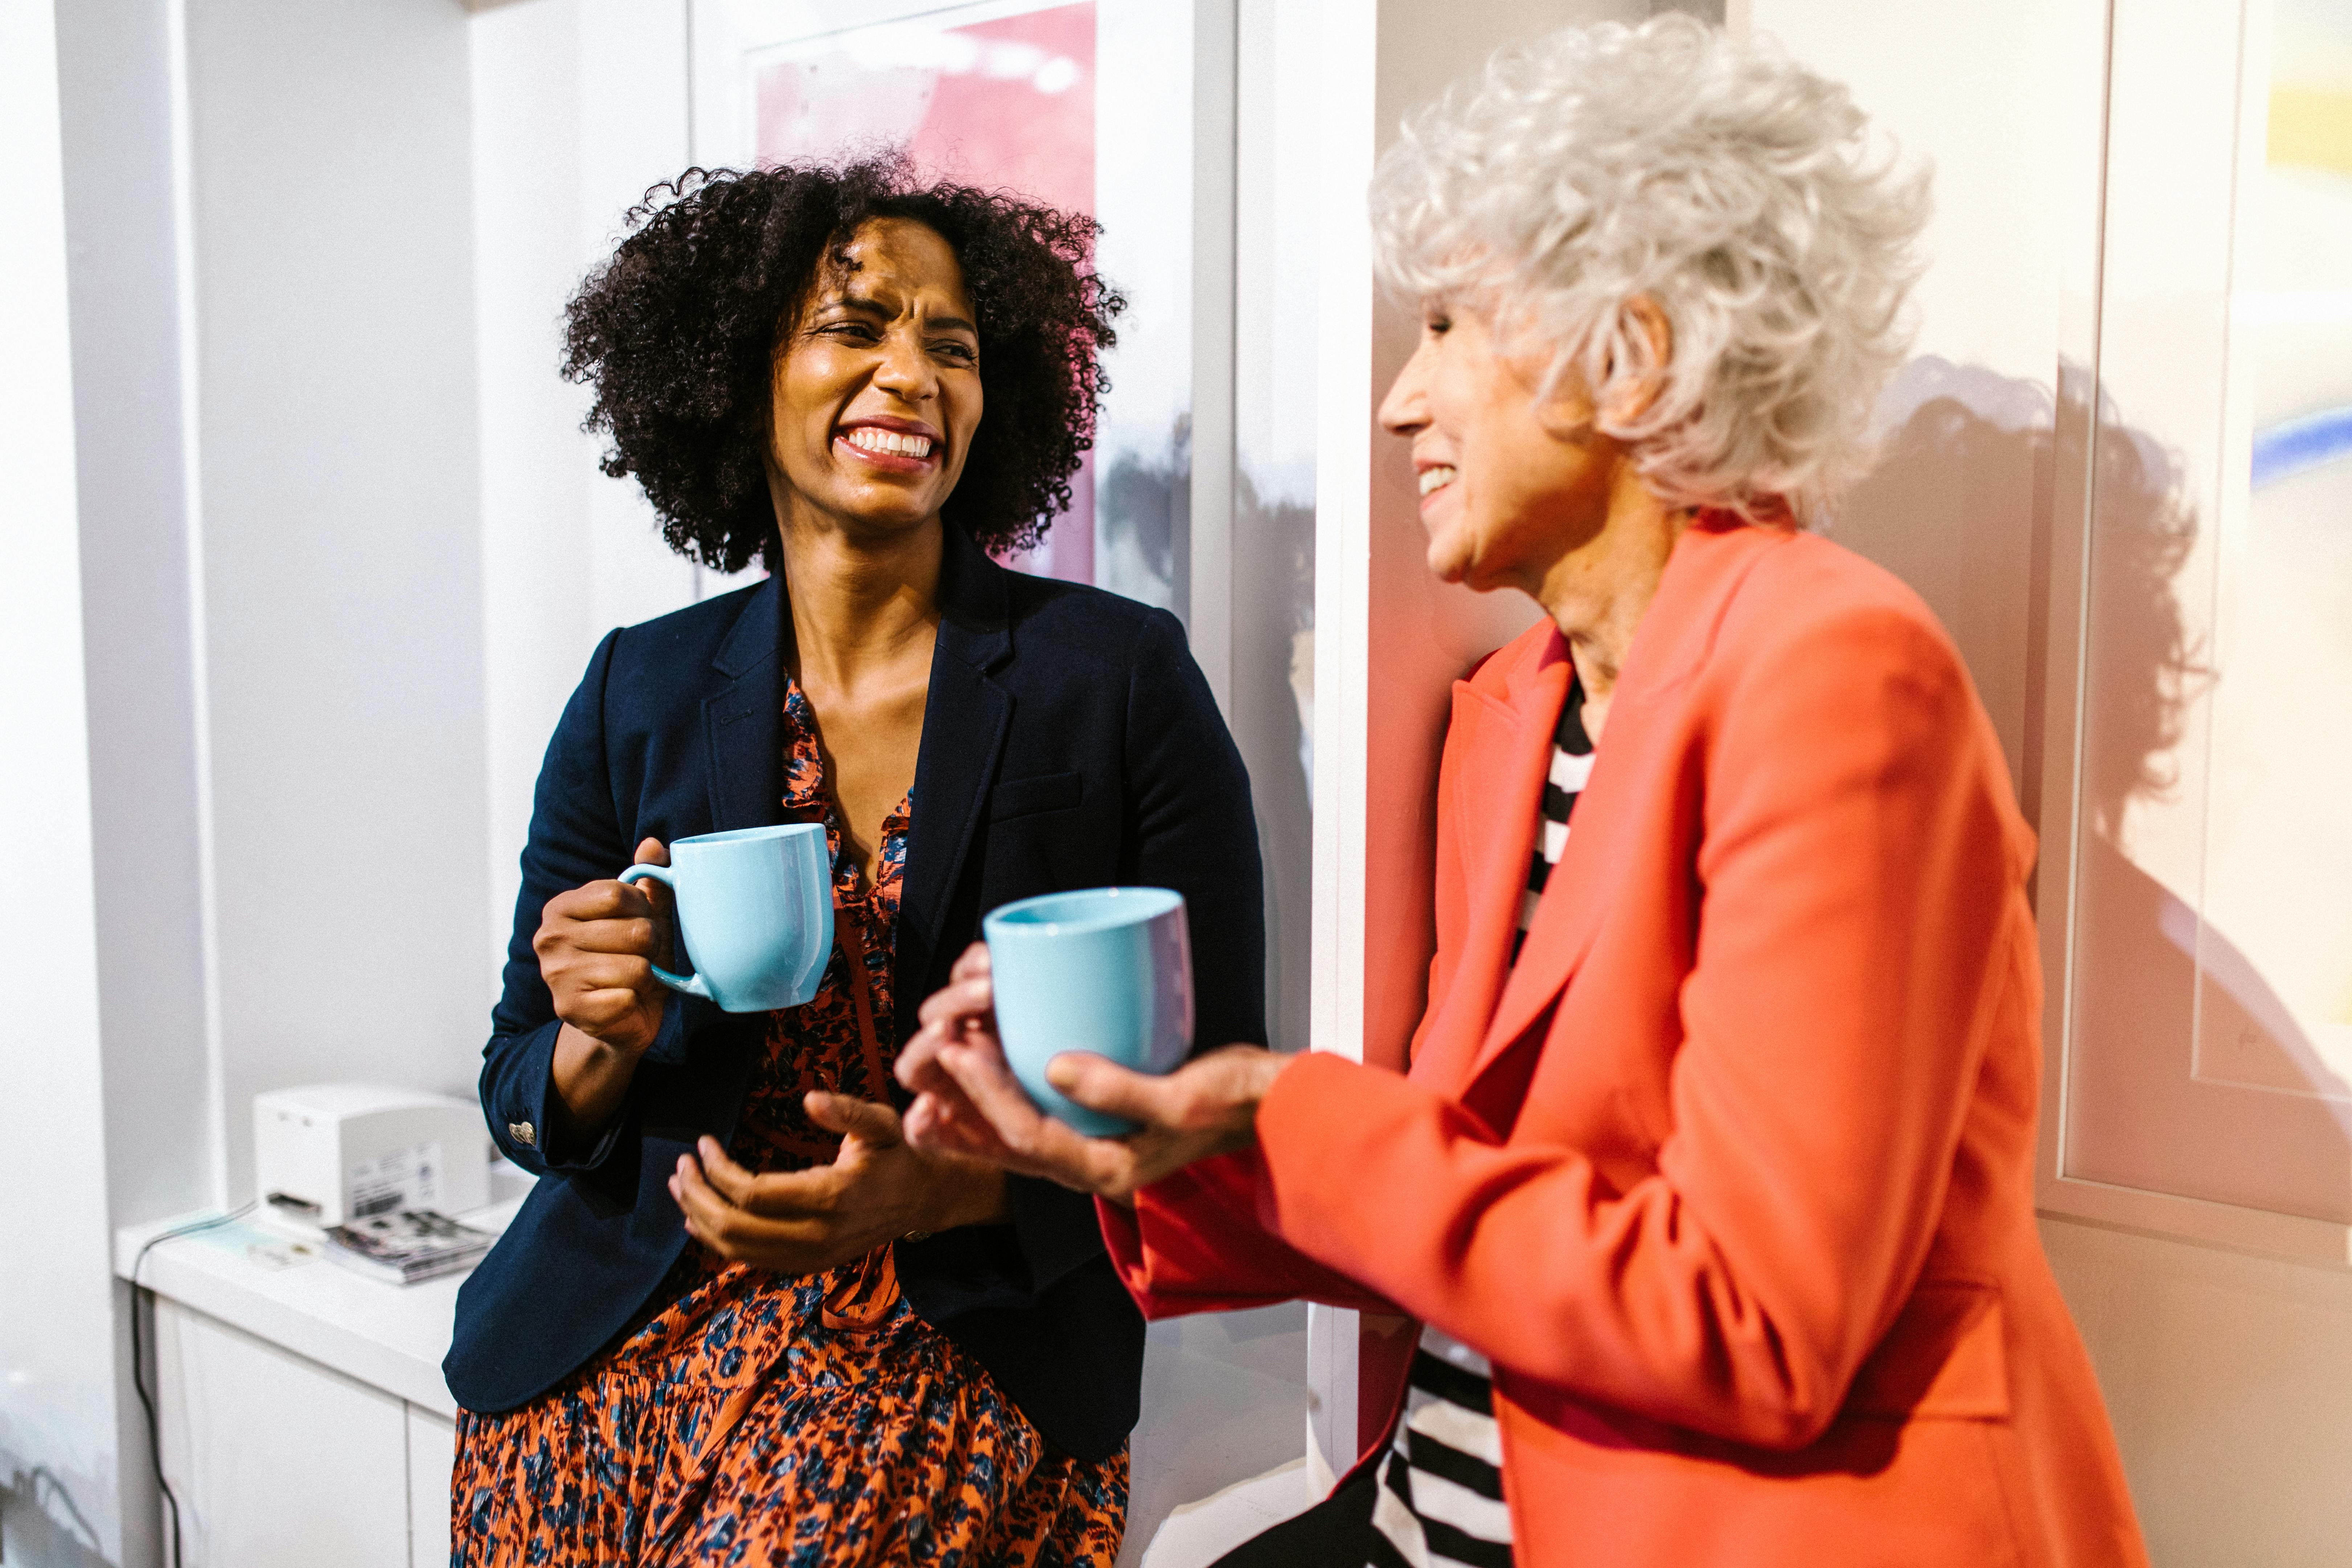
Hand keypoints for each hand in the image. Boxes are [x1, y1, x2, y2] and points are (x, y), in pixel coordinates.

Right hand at [535, 837, 674, 1055]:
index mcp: (560, 908)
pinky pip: (629, 997)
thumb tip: (652, 843)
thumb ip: (649, 881)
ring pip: (636, 967)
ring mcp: (556, 976)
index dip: (643, 909)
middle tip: (638, 958)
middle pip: (634, 931)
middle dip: (650, 947)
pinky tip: (623, 1002)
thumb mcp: (643, 918)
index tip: (638, 922)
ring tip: (632, 980)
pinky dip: (636, 1002)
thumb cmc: (631, 960)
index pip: (618, 893)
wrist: (619, 1020)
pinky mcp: (571, 1010)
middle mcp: (549, 938)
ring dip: (646, 977)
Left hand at [666, 1092, 1007, 1273]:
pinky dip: (719, 1242)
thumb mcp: (880, 1123)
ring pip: (737, 1249)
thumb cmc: (897, 1154)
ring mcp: (811, 1256)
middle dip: (698, 1196)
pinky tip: (699, 1220)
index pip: (752, 1193)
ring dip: (700, 1219)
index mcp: (830, 1197)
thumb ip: (846, 1111)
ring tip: (681, 1187)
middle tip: (681, 1166)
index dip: (718, 1169)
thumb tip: (809, 1098)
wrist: (922, 1199)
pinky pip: (752, 1259)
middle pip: (735, 1227)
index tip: (703, 1142)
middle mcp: (817, 1235)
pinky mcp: (807, 1264)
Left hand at [898, 942, 1288, 1203]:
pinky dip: (1006, 1088)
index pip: (1029, 1135)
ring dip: (974, 1098)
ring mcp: (1097, 1140)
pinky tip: (985, 1055)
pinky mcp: (1104, 1115)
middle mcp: (1093, 1161)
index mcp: (1109, 1169)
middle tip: (928, 1054)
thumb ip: (1121, 1089)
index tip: (959, 1049)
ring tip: (936, 1058)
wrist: (1274, 1108)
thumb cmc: (1239, 1104)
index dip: (987, 1093)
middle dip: (962, 1100)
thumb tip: (1055, 1066)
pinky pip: (1040, 1109)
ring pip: (1016, 1128)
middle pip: (1007, 1140)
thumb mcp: (1185, 1099)